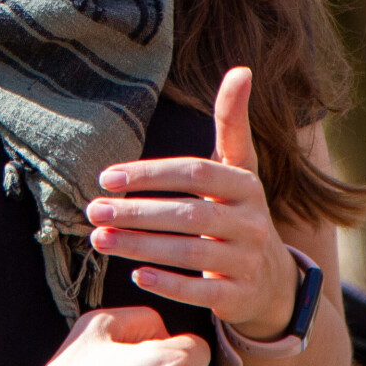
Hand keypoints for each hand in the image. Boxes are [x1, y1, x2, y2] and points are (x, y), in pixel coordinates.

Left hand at [86, 67, 299, 338]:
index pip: (193, 172)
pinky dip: (169, 284)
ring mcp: (248, 261)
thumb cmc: (238, 210)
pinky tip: (135, 275)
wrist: (272, 280)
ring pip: (190, 253)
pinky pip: (203, 292)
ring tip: (99, 239)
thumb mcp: (240, 166)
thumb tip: (241, 69)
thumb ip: (232, 121)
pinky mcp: (240, 297)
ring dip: (140, 246)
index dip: (149, 174)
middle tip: (93, 210)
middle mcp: (251, 221)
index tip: (106, 177)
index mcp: (245, 183)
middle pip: (188, 214)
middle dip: (136, 212)